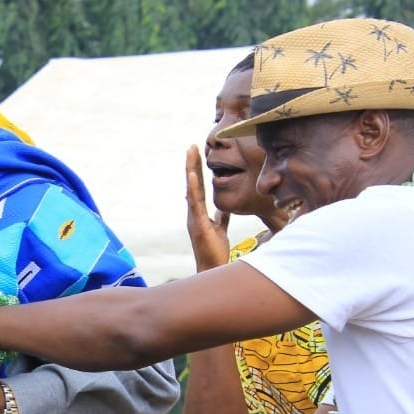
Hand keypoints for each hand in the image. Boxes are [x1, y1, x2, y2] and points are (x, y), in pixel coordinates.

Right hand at [185, 145, 230, 270]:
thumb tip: (224, 207)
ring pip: (192, 190)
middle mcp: (193, 213)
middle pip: (193, 184)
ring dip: (190, 170)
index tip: (197, 154)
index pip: (198, 187)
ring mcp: (194, 218)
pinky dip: (192, 188)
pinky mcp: (198, 225)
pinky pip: (195, 204)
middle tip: (191, 146)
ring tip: (190, 153)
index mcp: (199, 212)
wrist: (212, 268)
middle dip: (192, 164)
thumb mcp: (220, 229)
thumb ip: (221, 216)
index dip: (197, 170)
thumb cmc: (215, 250)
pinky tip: (192, 175)